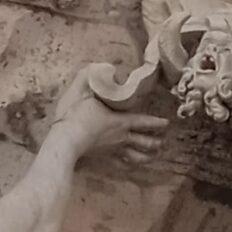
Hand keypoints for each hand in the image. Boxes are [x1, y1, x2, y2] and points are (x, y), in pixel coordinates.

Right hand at [52, 66, 168, 172]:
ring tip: (154, 156)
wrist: (65, 140)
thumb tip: (99, 67)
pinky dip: (130, 164)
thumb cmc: (75, 116)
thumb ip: (89, 76)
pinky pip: (122, 163)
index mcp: (120, 120)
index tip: (167, 123)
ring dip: (147, 156)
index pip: (144, 122)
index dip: (157, 123)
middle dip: (156, 142)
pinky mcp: (104, 159)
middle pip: (144, 142)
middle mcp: (121, 137)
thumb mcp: (80, 90)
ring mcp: (113, 150)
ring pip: (136, 156)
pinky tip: (132, 165)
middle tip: (163, 141)